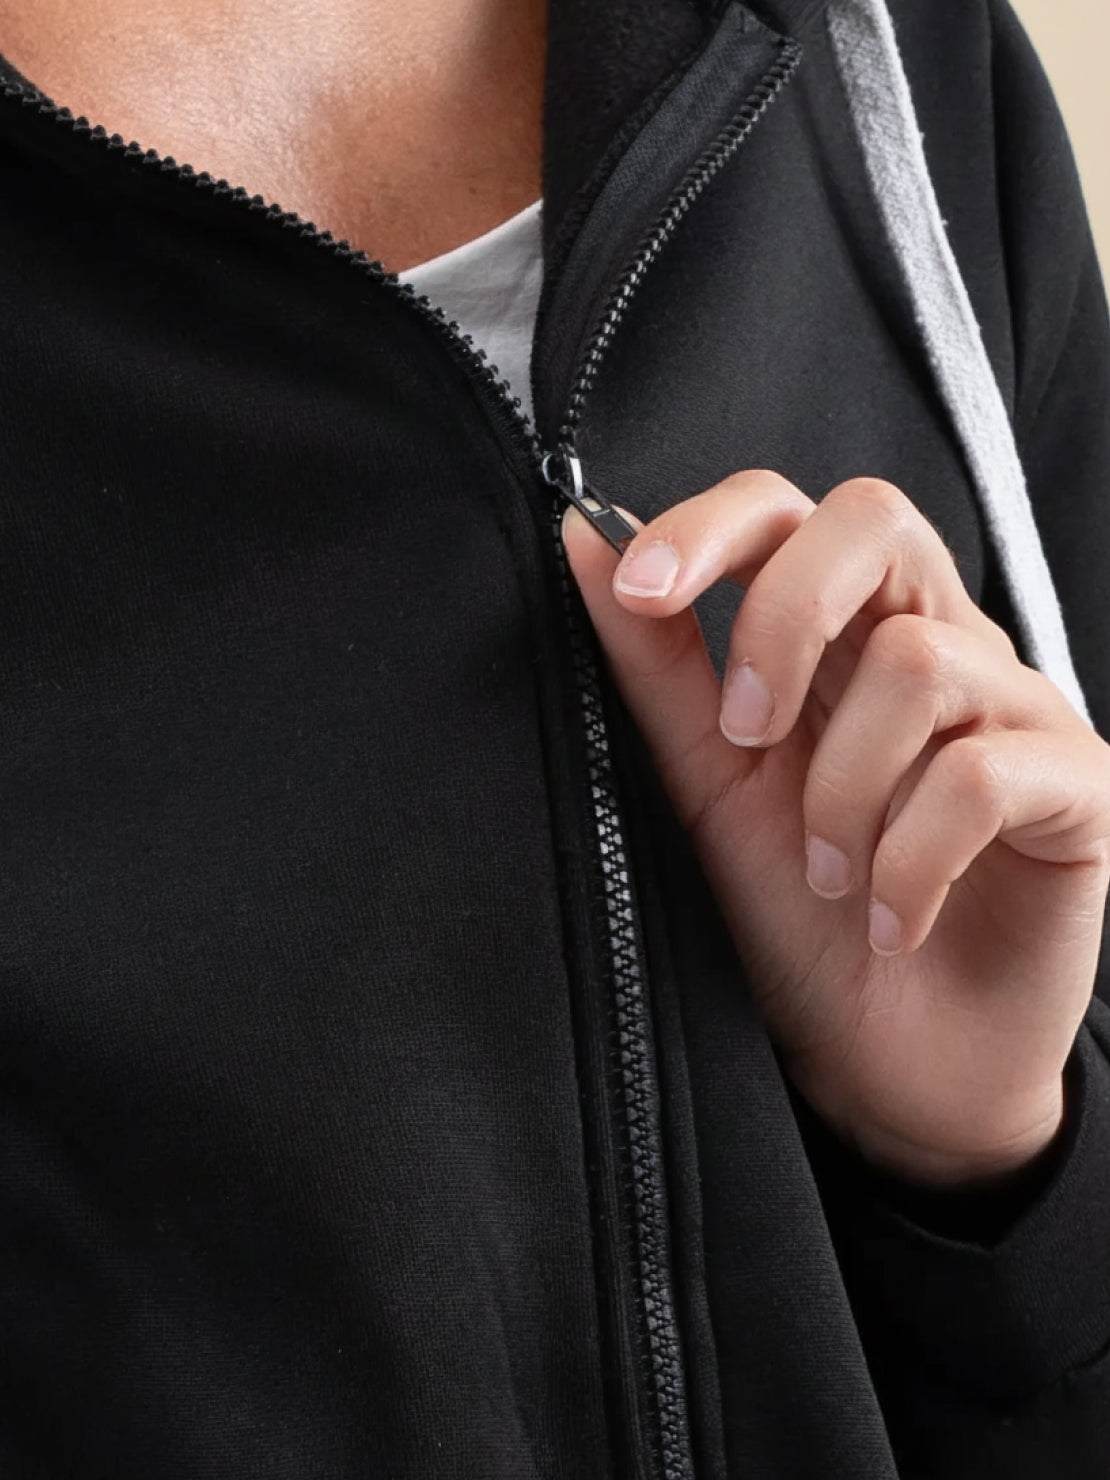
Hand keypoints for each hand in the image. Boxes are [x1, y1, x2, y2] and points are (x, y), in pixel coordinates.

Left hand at [563, 472, 1109, 1189]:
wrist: (889, 1064)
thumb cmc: (798, 918)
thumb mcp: (708, 784)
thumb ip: (656, 665)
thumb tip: (582, 536)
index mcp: (839, 637)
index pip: (790, 510)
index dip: (712, 524)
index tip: (637, 589)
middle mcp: (936, 647)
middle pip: (875, 520)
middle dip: (783, 616)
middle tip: (745, 735)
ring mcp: (1015, 711)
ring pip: (921, 661)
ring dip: (841, 788)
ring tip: (826, 872)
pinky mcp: (1080, 788)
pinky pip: (986, 775)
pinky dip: (909, 860)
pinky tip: (892, 919)